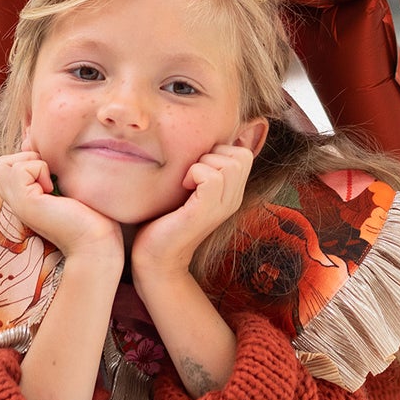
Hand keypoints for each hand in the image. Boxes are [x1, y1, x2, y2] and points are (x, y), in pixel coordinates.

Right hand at [0, 144, 123, 263]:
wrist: (96, 242)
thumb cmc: (90, 214)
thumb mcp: (63, 183)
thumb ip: (46, 167)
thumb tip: (30, 140)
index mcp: (24, 198)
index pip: (5, 168)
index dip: (26, 160)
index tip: (50, 175)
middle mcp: (16, 202)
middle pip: (0, 165)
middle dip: (24, 159)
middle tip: (48, 177)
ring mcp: (17, 204)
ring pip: (2, 164)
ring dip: (31, 163)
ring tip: (50, 183)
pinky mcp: (25, 203)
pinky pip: (19, 168)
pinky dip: (38, 169)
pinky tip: (52, 188)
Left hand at [130, 143, 255, 281]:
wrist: (156, 259)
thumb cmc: (165, 220)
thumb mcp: (191, 189)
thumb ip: (202, 169)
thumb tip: (199, 140)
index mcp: (232, 194)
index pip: (243, 154)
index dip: (219, 151)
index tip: (197, 167)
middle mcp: (233, 200)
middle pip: (242, 156)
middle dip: (214, 154)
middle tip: (192, 173)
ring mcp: (222, 207)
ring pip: (230, 164)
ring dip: (203, 164)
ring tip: (187, 182)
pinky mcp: (205, 212)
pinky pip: (213, 176)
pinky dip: (195, 173)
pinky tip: (183, 187)